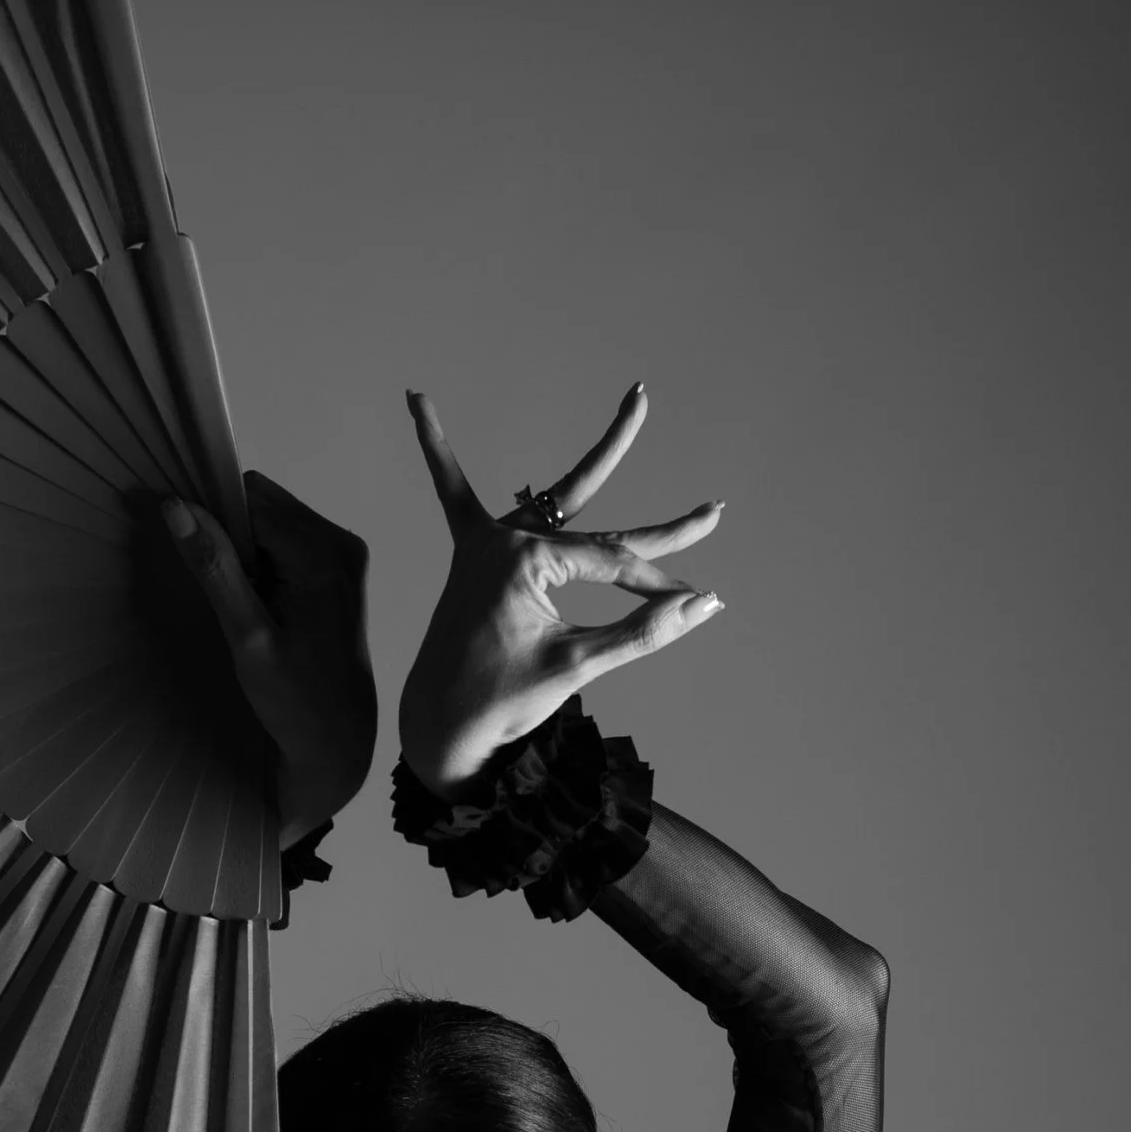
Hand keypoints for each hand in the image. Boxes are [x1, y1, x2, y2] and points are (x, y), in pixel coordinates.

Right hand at [161, 471, 376, 846]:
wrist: (339, 741)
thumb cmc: (294, 701)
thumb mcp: (246, 638)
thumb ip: (215, 569)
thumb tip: (175, 507)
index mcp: (322, 554)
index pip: (253, 499)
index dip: (219, 521)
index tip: (206, 566)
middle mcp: (342, 542)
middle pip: (267, 504)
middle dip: (238, 537)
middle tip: (235, 598)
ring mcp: (348, 554)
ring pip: (278, 521)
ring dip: (253, 553)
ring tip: (253, 607)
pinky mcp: (344, 569)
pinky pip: (293, 542)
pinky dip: (271, 564)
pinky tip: (270, 607)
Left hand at [397, 383, 721, 791]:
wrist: (435, 731)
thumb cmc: (501, 702)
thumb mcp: (576, 665)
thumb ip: (641, 630)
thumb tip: (704, 603)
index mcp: (523, 560)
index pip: (611, 564)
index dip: (656, 585)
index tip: (696, 600)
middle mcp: (503, 539)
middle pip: (599, 525)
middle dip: (660, 526)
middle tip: (713, 508)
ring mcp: (484, 545)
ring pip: (556, 499)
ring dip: (599, 461)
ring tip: (636, 401)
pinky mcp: (469, 559)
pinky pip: (455, 496)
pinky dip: (438, 451)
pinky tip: (417, 399)